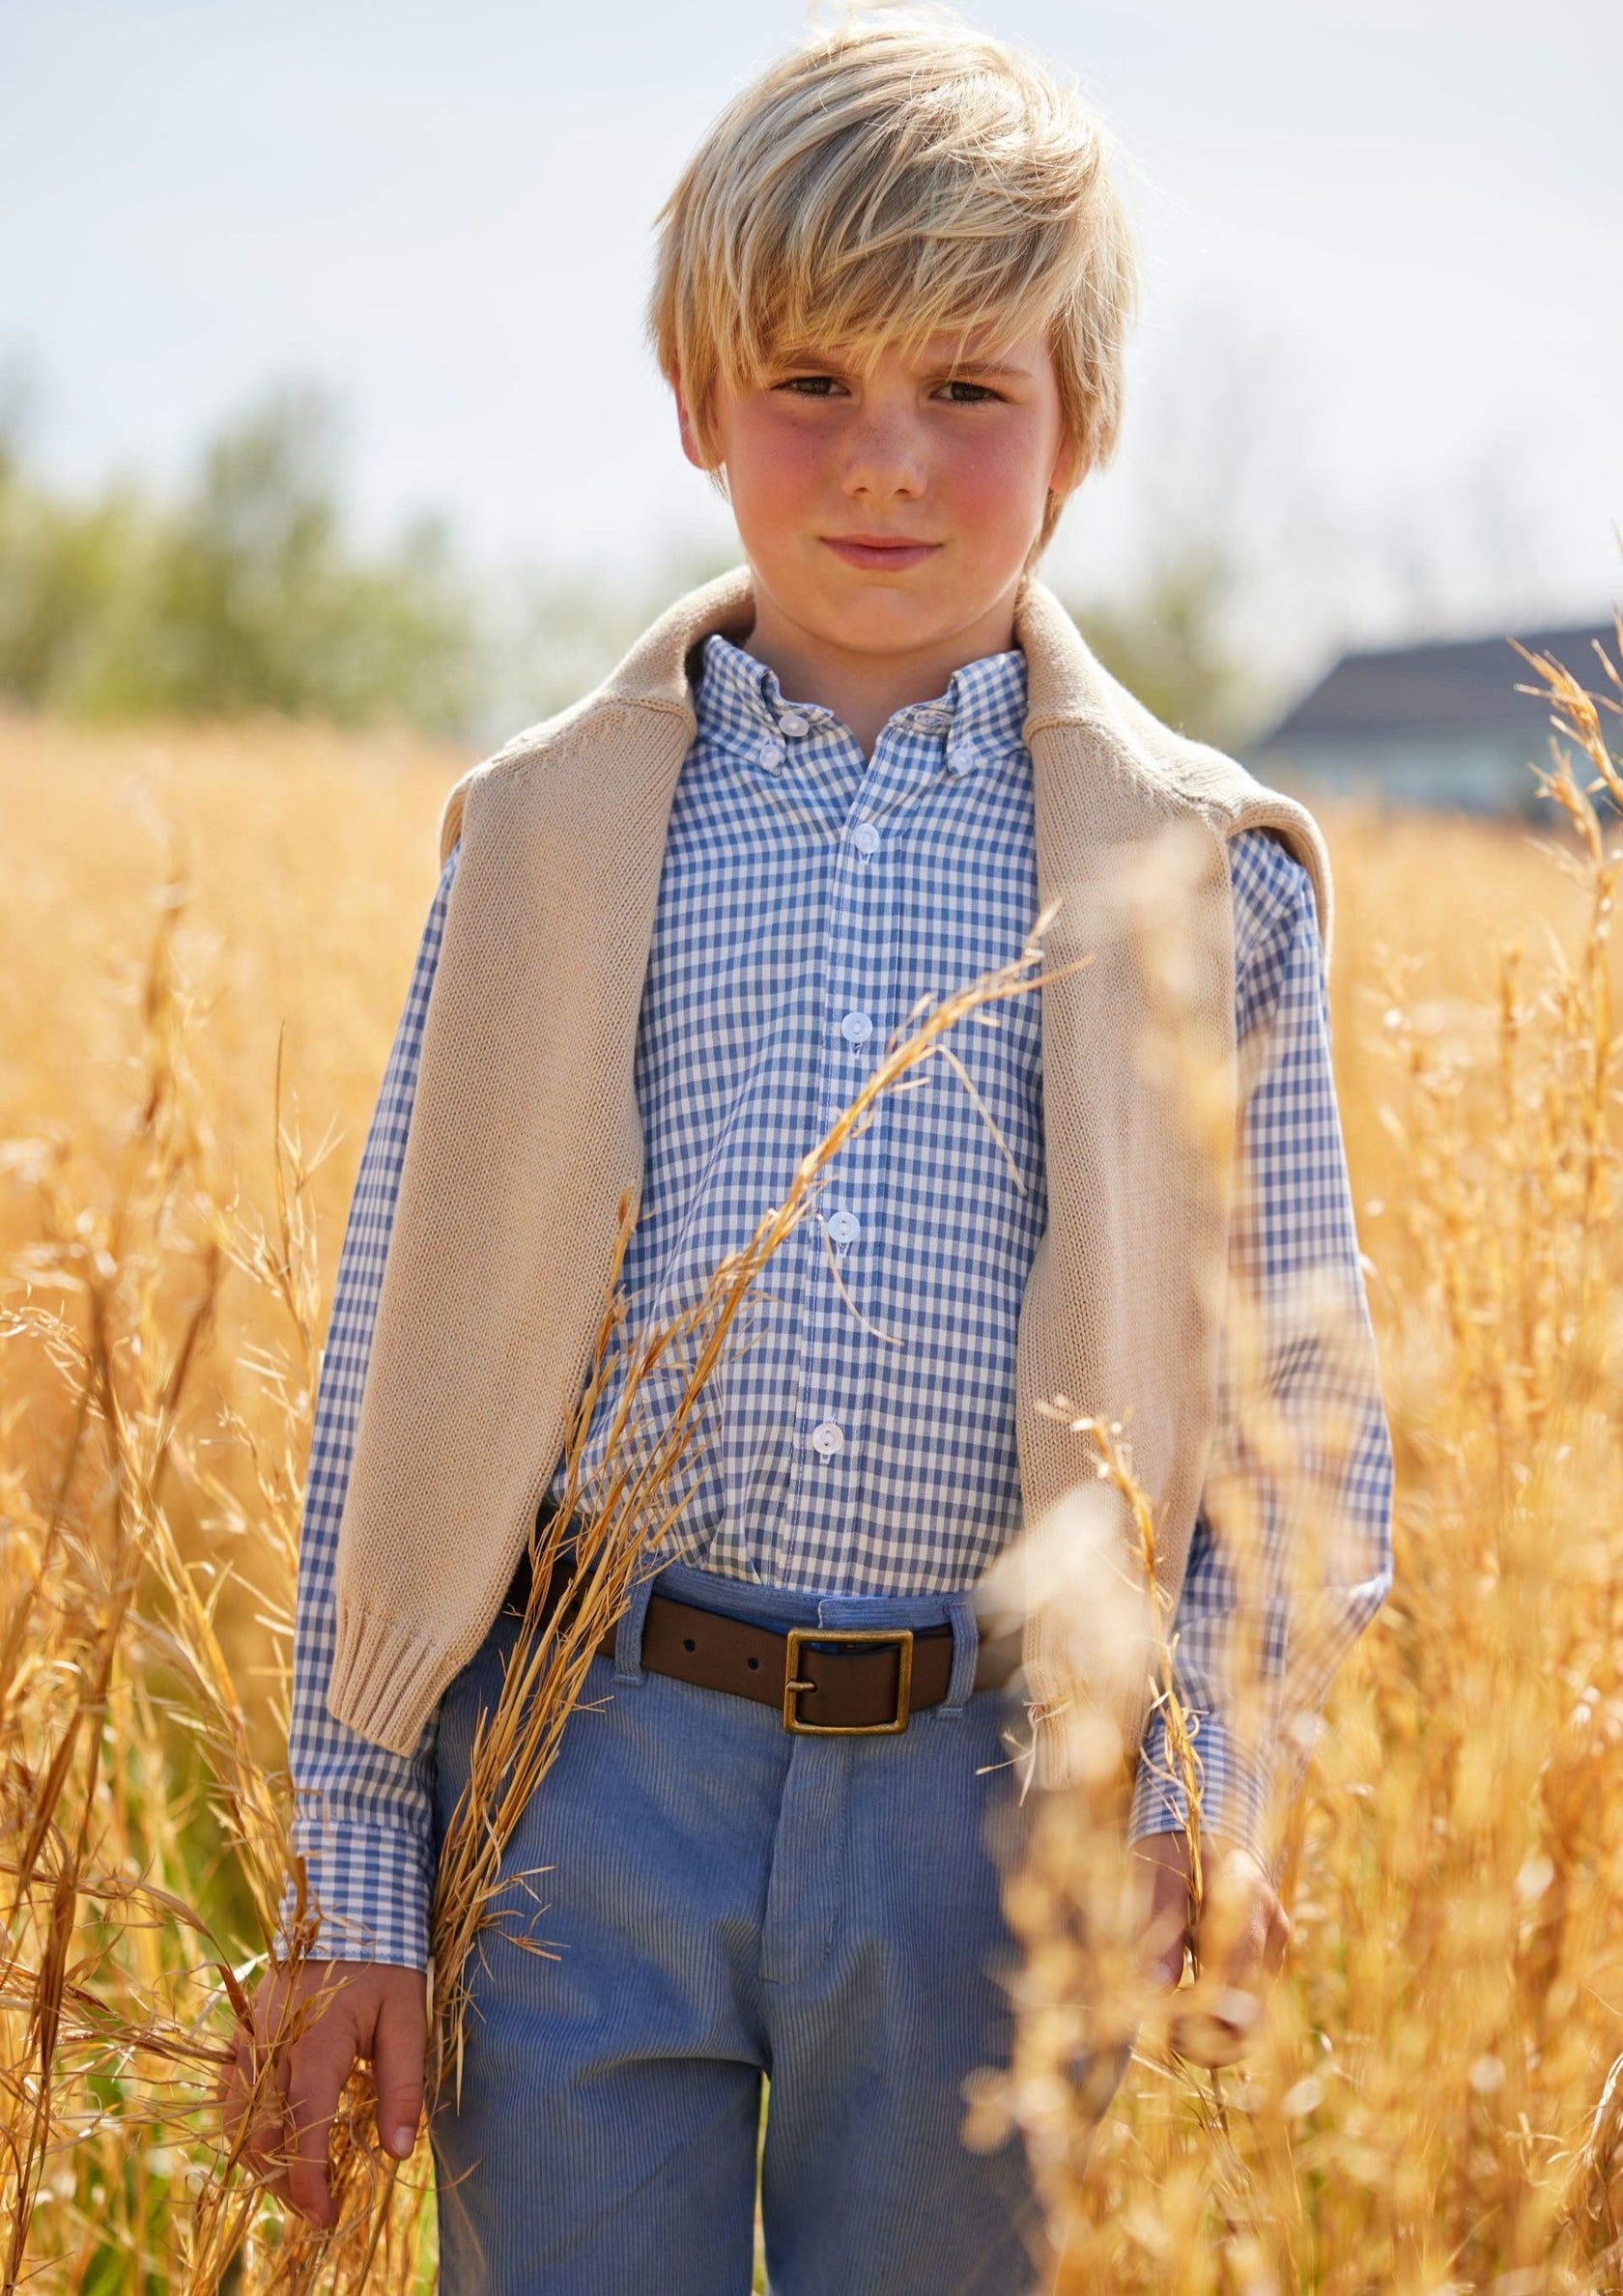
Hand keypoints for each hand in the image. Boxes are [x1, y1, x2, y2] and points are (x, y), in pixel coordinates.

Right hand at [220, 1959, 427, 2227]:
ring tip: (293, 2188)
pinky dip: (242, 2130)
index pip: (302, 2127)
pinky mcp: (241, 2033)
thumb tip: (400, 2152)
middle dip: (284, 2184)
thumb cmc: (384, 1965)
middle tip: (316, 2213)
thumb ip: (403, 2086)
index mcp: (315, 2040)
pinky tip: (267, 2146)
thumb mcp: (408, 2018)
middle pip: (262, 2134)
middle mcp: (270, 2043)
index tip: (326, 2217)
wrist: (344, 1909)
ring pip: (235, 2120)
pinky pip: (226, 2095)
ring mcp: (248, 2037)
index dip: (309, 2182)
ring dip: (259, 2161)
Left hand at [1136, 1832, 1288, 2066]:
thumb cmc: (1175, 1842)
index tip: (1160, 2021)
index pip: (1231, 1979)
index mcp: (1247, 1899)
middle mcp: (1272, 1925)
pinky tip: (1187, 2013)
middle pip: (1251, 2011)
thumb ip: (1159, 1929)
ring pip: (1254, 2014)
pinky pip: (1250, 2001)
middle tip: (1164, 2037)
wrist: (1206, 1819)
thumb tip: (1154, 1990)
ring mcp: (1276, 1942)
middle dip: (1207, 2037)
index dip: (1196, 2015)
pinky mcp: (1269, 1953)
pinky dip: (1221, 2018)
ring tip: (1171, 2029)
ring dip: (1214, 2034)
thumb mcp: (1157, 1876)